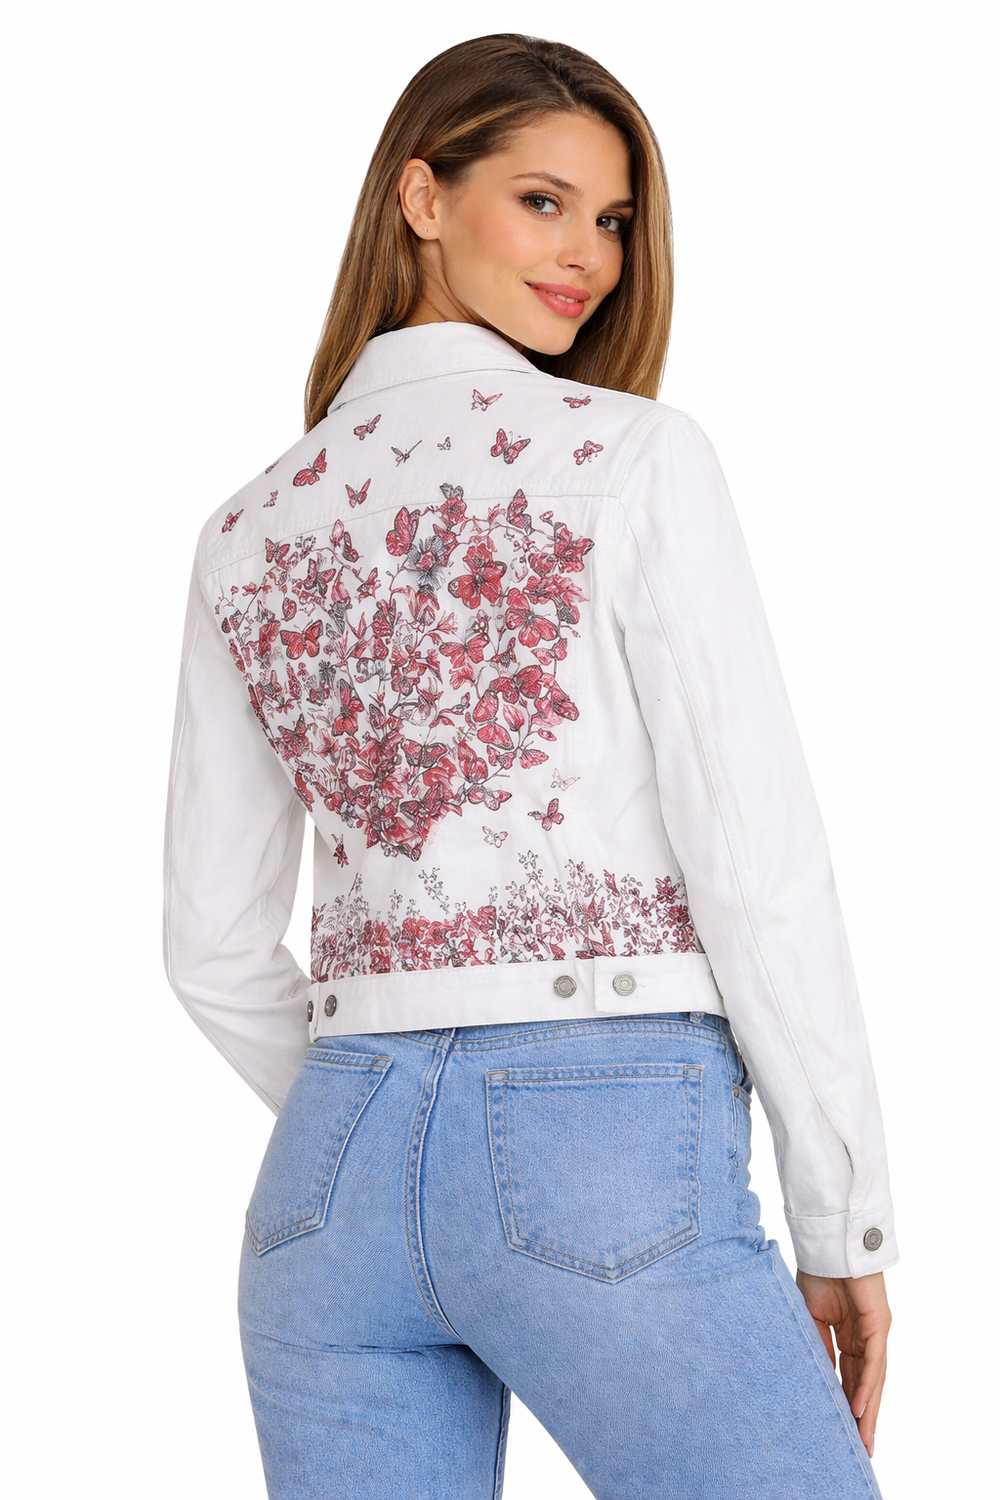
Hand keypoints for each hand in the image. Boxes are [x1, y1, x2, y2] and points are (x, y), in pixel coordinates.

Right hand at [795, 1269, 889, 1457]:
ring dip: (868, 1410)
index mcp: (847, 1334)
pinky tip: (859, 1407)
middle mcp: (864, 1337)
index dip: (845, 1400)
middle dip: (862, 1416)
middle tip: (860, 1446)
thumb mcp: (810, 1317)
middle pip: (865, 1383)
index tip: (840, 1427)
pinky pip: (873, 1362)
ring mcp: (874, 1331)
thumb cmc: (817, 1272)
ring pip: (873, 1379)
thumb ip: (818, 1345)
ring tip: (863, 1438)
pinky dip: (866, 1386)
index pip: (850, 1375)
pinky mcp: (879, 1324)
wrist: (827, 1244)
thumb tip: (819, 1377)